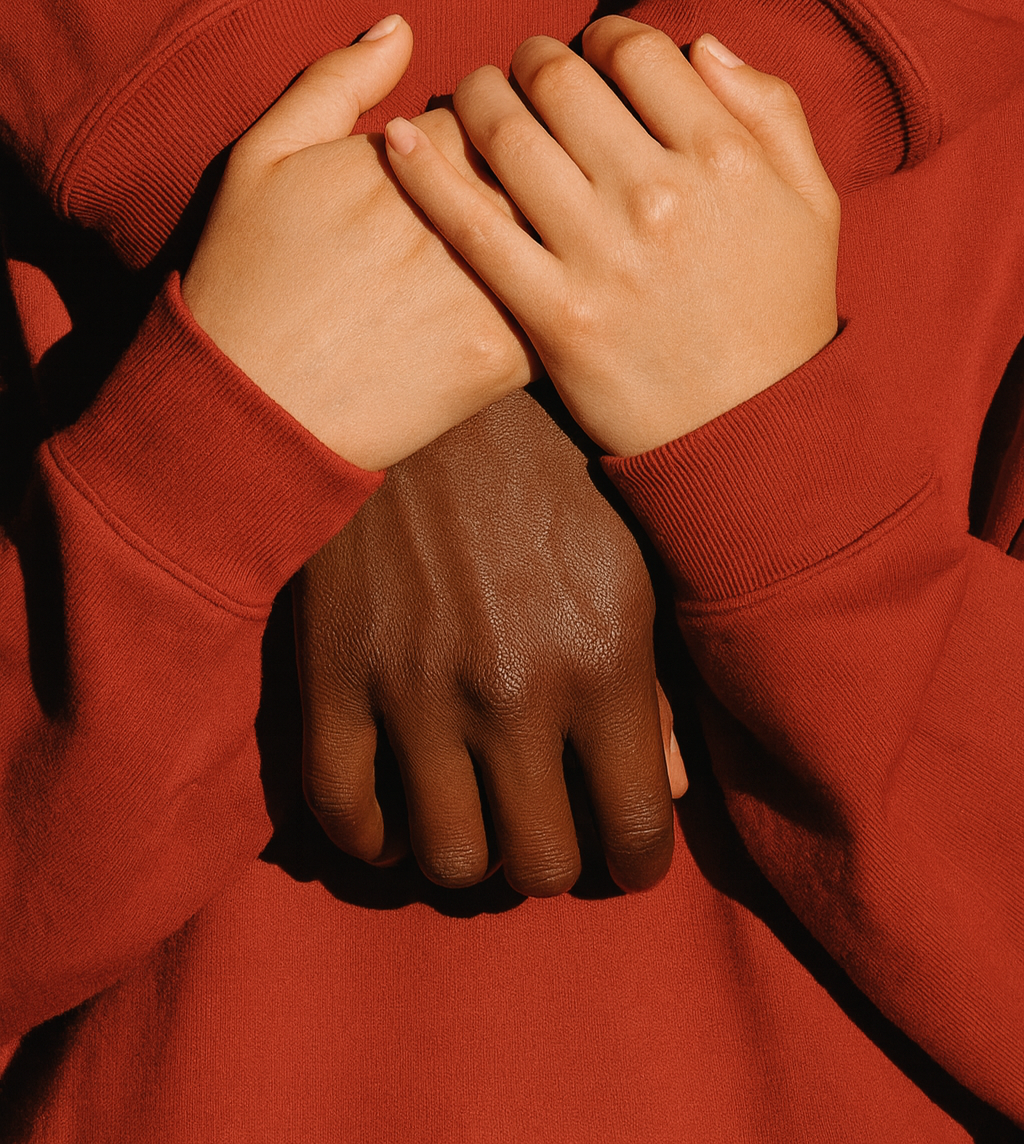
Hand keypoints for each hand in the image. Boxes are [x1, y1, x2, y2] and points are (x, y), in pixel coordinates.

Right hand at [182, 17, 537, 468]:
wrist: (250, 409)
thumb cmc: (248, 277)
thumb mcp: (263, 156)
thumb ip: (337, 80)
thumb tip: (403, 25)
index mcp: (406, 161)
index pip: (495, 102)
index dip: (497, 108)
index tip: (488, 126)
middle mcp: (459, 221)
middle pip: (545, 158)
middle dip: (547, 157)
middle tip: (534, 171)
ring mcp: (488, 292)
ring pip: (570, 225)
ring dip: (571, 217)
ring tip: (551, 221)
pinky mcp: (504, 358)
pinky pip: (575, 302)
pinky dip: (579, 287)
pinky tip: (568, 282)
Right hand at [294, 388, 686, 898]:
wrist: (426, 369)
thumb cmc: (548, 453)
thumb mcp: (630, 547)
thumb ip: (658, 676)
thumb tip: (669, 789)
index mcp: (605, 656)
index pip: (635, 835)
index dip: (633, 864)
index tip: (621, 851)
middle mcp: (513, 689)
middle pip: (537, 864)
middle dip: (550, 860)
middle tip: (544, 825)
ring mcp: (415, 685)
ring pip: (444, 859)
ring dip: (464, 856)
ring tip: (472, 819)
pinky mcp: (333, 667)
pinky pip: (339, 809)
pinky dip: (370, 837)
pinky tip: (393, 815)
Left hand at [383, 17, 839, 456]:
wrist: (757, 431)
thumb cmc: (784, 310)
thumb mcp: (813, 202)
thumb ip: (770, 110)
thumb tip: (704, 45)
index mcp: (723, 156)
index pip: (637, 51)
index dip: (604, 36)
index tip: (592, 51)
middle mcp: (658, 193)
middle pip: (561, 80)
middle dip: (533, 58)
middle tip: (523, 69)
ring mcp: (599, 254)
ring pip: (506, 135)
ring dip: (476, 96)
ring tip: (473, 97)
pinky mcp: (552, 313)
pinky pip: (472, 227)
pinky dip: (425, 174)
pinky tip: (396, 141)